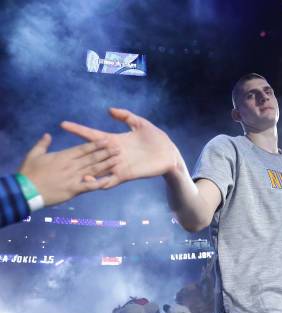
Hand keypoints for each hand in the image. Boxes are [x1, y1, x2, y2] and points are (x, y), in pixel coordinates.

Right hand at [18, 133, 118, 205]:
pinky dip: (99, 183)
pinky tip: (109, 180)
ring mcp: (73, 177)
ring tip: (118, 160)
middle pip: (92, 158)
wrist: (26, 191)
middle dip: (106, 153)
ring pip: (93, 169)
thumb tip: (48, 134)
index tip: (107, 140)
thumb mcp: (33, 154)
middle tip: (119, 149)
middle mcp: (71, 165)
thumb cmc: (28, 172)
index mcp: (63, 156)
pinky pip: (89, 186)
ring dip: (106, 164)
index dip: (96, 144)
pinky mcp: (73, 190)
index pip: (83, 148)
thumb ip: (42, 144)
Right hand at [61, 108, 179, 187]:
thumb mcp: (141, 124)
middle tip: (62, 151)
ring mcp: (118, 165)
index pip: (92, 135)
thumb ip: (126, 116)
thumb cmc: (156, 139)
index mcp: (115, 140)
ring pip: (97, 169)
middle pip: (91, 153)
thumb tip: (109, 110)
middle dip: (77, 152)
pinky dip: (101, 182)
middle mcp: (113, 154)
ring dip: (85, 169)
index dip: (79, 130)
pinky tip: (92, 182)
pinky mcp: (126, 175)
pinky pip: (110, 180)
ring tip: (71, 169)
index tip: (64, 124)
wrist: (168, 155)